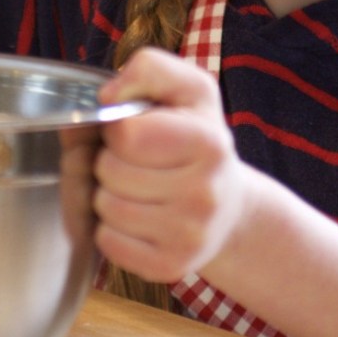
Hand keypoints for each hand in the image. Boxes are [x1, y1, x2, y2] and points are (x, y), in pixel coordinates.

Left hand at [94, 47, 249, 281]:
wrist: (231, 207)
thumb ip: (149, 69)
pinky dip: (111, 228)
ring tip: (136, 187)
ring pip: (105, 207)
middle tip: (135, 162)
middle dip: (110, 161)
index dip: (117, 127)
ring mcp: (191, 234)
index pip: (127, 133)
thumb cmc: (198, 138)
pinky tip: (136, 217)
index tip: (133, 130)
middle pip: (110, 171)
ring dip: (108, 193)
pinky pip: (108, 242)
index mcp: (208, 141)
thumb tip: (106, 96)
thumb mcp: (187, 89)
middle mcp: (205, 191)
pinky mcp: (172, 266)